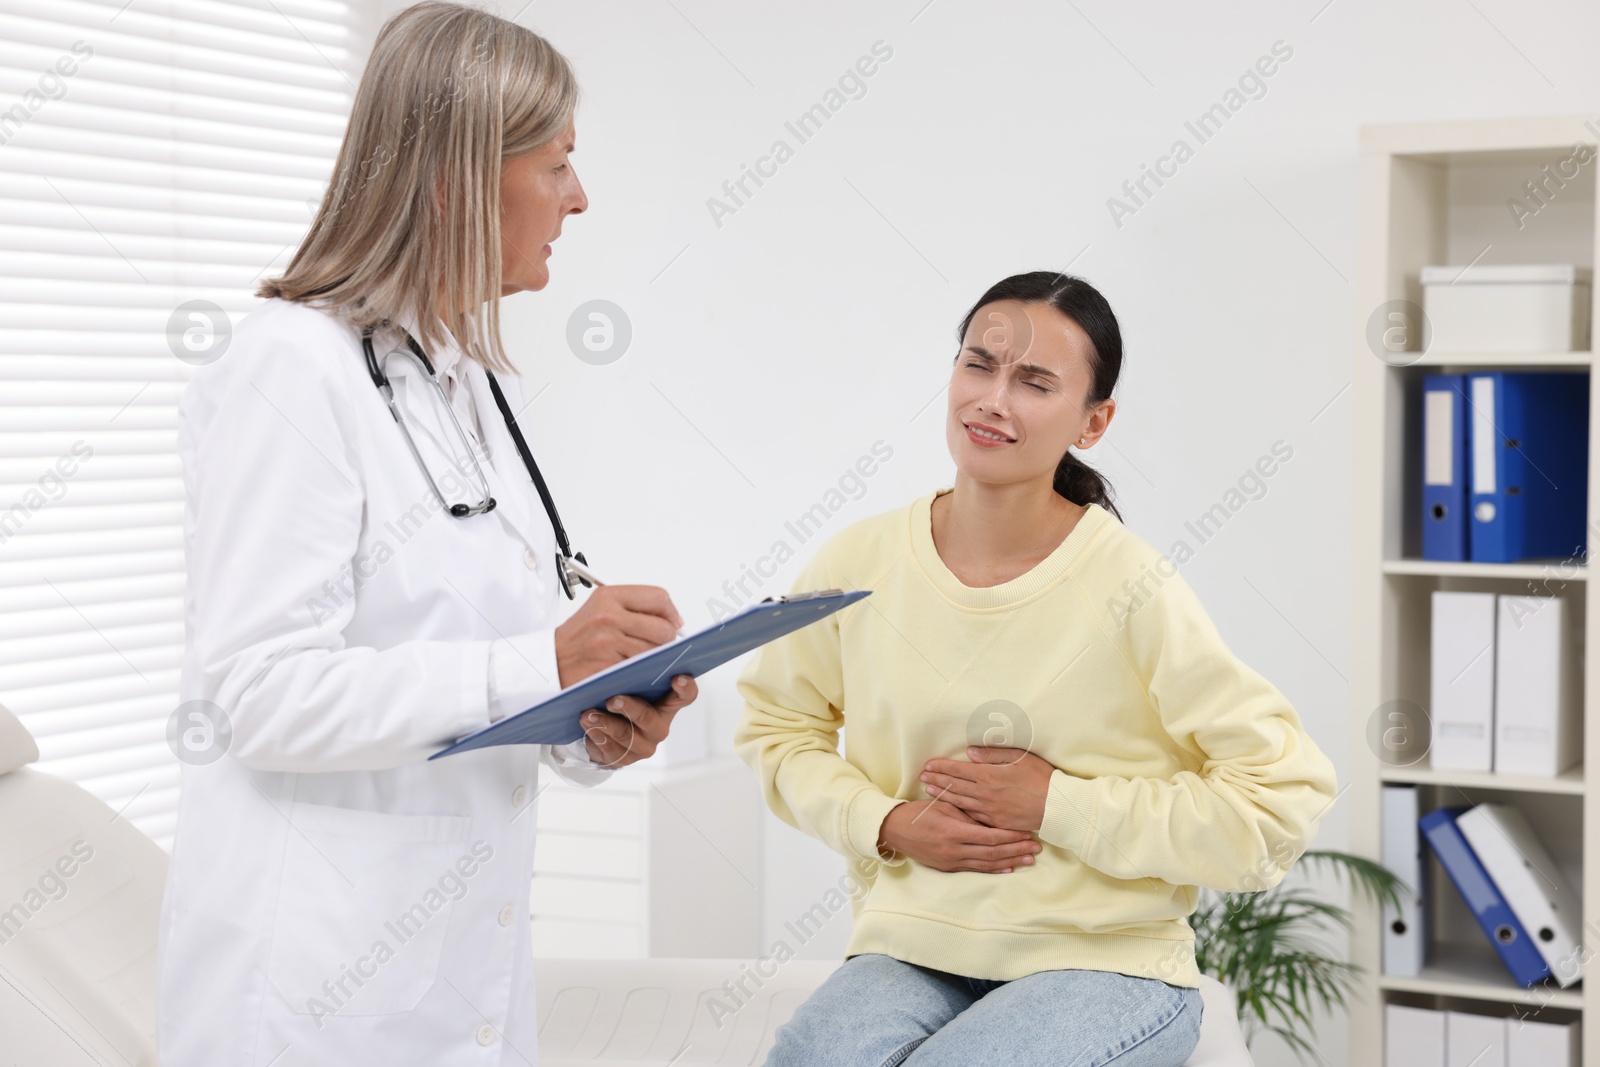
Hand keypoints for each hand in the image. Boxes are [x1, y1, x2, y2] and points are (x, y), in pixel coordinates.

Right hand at [555, 585, 683, 687]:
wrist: (549, 662)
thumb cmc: (577, 639)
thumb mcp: (600, 610)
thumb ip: (633, 609)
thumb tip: (671, 620)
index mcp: (609, 596)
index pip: (658, 598)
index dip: (671, 613)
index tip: (673, 623)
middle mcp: (608, 615)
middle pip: (663, 627)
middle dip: (667, 640)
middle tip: (660, 646)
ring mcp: (608, 641)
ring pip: (655, 650)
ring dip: (654, 658)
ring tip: (641, 658)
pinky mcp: (608, 665)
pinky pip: (641, 668)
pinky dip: (642, 671)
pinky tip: (633, 669)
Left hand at [581, 674, 698, 767]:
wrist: (600, 728)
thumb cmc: (619, 696)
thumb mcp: (630, 680)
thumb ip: (636, 668)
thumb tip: (638, 647)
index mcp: (667, 703)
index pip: (686, 695)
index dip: (685, 687)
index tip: (677, 678)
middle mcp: (659, 724)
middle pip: (649, 718)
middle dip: (630, 708)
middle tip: (612, 700)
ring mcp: (643, 743)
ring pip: (626, 735)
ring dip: (605, 722)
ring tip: (588, 713)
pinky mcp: (625, 757)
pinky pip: (611, 749)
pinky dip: (596, 734)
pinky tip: (587, 724)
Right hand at [876, 798, 1041, 873]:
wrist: (895, 831)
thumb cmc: (920, 813)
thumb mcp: (944, 805)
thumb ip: (968, 812)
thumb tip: (992, 816)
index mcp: (953, 831)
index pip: (990, 836)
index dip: (1011, 836)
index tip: (1028, 833)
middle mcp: (954, 850)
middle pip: (993, 852)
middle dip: (1017, 850)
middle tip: (1036, 849)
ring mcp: (952, 861)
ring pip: (988, 864)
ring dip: (1011, 861)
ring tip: (1029, 859)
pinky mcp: (949, 867)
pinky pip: (976, 869)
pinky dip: (994, 869)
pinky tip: (1009, 868)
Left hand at [920, 747, 1056, 832]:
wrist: (1057, 806)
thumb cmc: (1041, 777)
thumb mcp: (1019, 757)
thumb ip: (993, 754)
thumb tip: (970, 753)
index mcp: (990, 775)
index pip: (959, 770)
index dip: (941, 767)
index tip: (928, 765)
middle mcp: (986, 793)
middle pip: (955, 786)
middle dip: (936, 780)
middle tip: (922, 776)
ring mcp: (990, 810)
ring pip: (960, 802)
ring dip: (943, 794)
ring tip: (929, 790)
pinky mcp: (996, 823)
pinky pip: (972, 816)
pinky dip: (958, 810)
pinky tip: (950, 807)